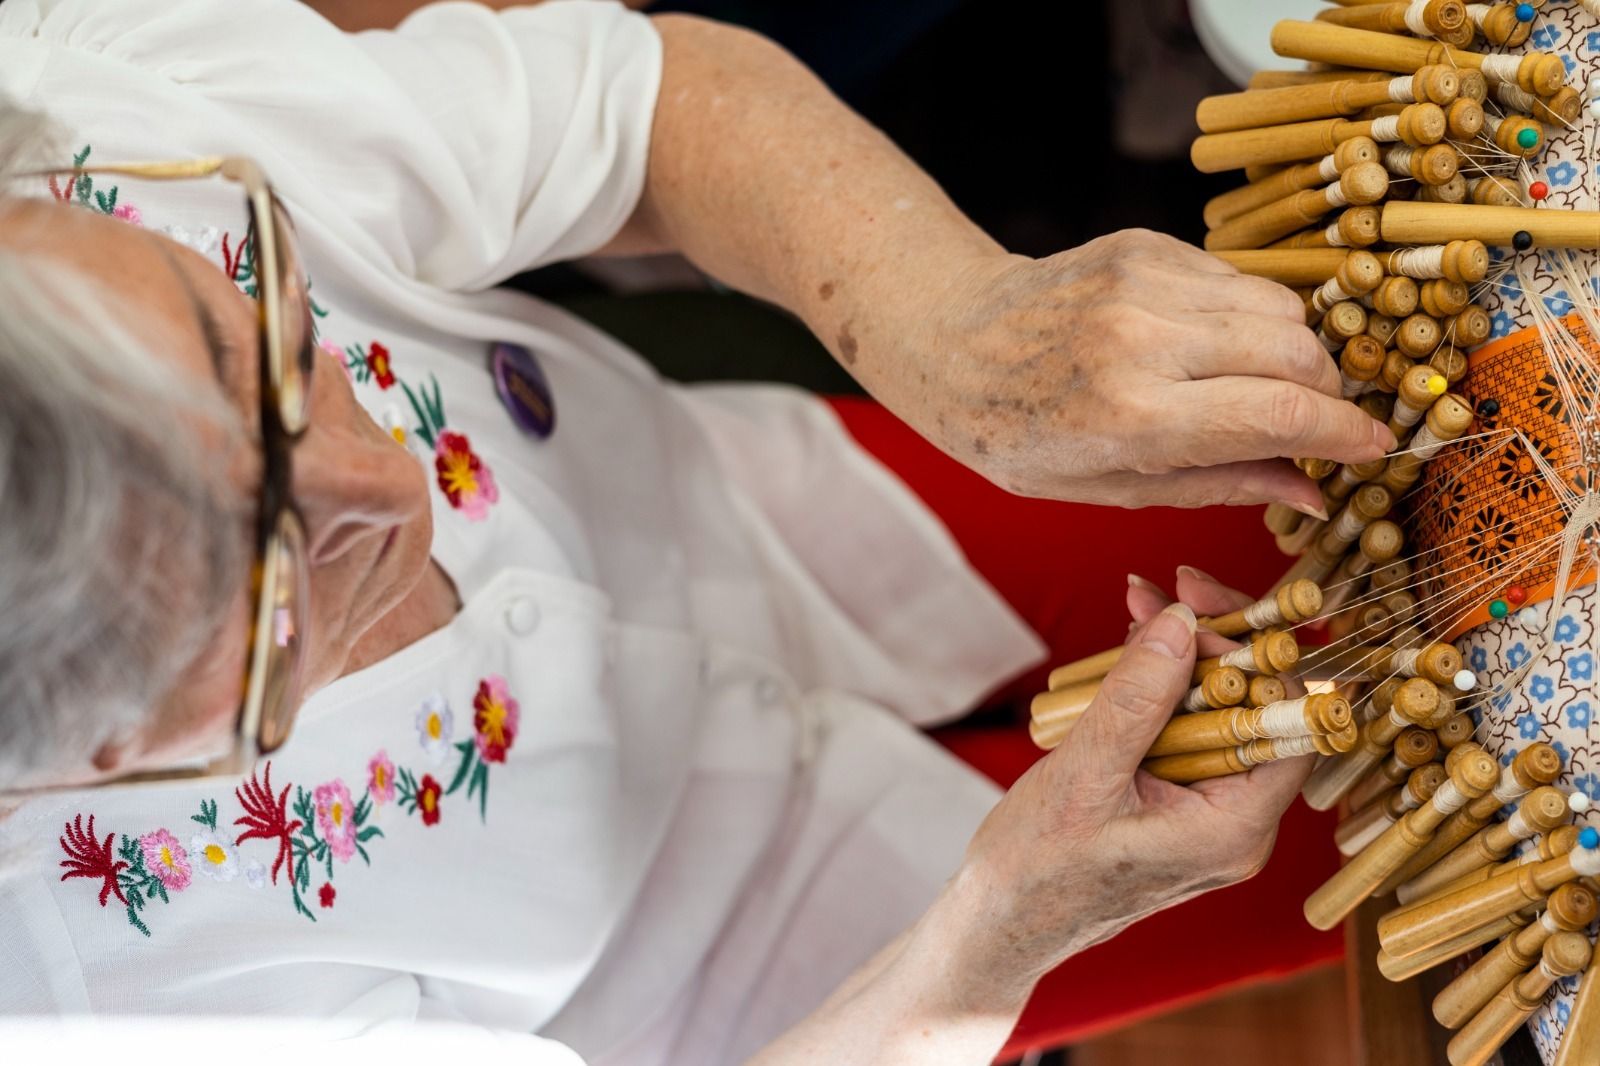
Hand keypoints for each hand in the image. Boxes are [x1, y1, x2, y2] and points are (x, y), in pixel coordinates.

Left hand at [893, 231, 1395, 512]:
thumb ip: (1219, 485)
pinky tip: (1207, 347)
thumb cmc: (1019, 434)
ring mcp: (1144, 280)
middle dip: (1328, 392)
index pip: (1284, 414)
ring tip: (1255, 388)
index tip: (1373, 448)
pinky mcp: (1144, 244)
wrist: (948, 342)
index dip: (1346, 434)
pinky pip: (1236, 279)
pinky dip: (1245, 318)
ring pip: (1279, 307)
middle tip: (1315, 424)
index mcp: (1132, 415)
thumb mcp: (1110, 487)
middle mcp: (1143, 338)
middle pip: (1300, 351)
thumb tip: (1312, 493)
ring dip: (1292, 351)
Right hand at [934, 566, 1312, 999]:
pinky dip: (1159, 690)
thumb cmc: (1037, 868)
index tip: (1195, 608)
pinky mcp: (1176, 802)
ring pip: (1215, 714)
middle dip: (1210, 643)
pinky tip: (1129, 654)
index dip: (1252, 655)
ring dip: (1179, 659)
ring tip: (1139, 610)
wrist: (1000, 922)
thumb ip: (1137, 700)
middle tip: (1163, 593)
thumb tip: (1182, 626)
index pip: (1285, 721)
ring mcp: (1207, 813)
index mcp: (1234, 828)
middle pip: (1253, 709)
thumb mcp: (1085, 775)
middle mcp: (1235, 821)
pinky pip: (1184, 733)